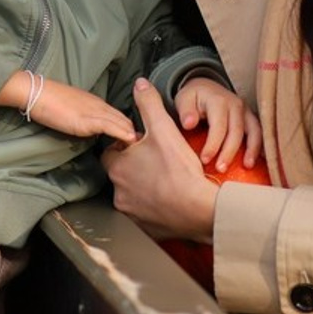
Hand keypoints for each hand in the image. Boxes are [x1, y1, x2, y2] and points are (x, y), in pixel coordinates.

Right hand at [0, 72, 136, 144]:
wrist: (37, 93)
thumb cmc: (48, 101)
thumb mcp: (71, 110)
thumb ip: (84, 118)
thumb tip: (91, 131)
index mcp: (95, 102)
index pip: (118, 115)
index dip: (127, 127)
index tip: (134, 140)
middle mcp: (99, 105)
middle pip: (124, 118)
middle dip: (134, 131)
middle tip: (144, 146)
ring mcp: (94, 111)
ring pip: (121, 121)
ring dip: (132, 134)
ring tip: (142, 147)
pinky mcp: (88, 119)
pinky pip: (111, 126)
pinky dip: (122, 133)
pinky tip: (130, 140)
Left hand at [105, 79, 218, 241]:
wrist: (201, 209)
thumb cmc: (180, 169)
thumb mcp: (164, 129)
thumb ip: (149, 104)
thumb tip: (139, 84)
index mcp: (117, 167)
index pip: (111, 152)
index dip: (126, 146)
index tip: (142, 146)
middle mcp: (118, 192)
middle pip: (120, 174)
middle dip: (133, 168)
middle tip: (156, 163)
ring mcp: (130, 213)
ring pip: (131, 195)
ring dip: (142, 188)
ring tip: (164, 181)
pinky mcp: (144, 229)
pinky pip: (143, 215)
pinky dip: (152, 209)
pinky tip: (168, 200)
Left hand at [174, 77, 262, 170]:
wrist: (206, 88)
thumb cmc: (194, 98)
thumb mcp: (184, 100)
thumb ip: (186, 111)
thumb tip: (188, 124)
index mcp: (218, 101)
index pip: (218, 125)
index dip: (213, 144)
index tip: (204, 160)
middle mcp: (236, 105)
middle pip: (236, 131)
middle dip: (229, 152)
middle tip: (220, 169)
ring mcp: (246, 111)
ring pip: (254, 131)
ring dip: (252, 150)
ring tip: (247, 167)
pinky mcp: (252, 118)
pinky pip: (260, 133)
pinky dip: (261, 147)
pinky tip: (258, 161)